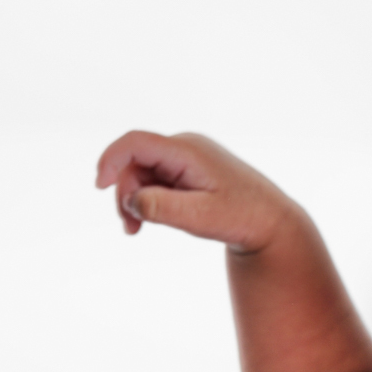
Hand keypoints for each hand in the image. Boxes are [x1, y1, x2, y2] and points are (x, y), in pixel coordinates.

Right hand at [95, 130, 295, 251]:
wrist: (272, 222)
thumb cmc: (242, 217)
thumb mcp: (202, 217)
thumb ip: (163, 207)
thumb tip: (130, 200)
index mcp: (189, 150)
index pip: (136, 142)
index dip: (111, 159)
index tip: (99, 185)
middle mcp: (186, 146)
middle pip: (135, 161)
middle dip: (125, 193)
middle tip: (130, 229)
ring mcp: (187, 157)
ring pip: (143, 172)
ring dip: (134, 198)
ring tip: (136, 229)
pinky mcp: (188, 169)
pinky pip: (156, 179)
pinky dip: (148, 198)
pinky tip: (147, 220)